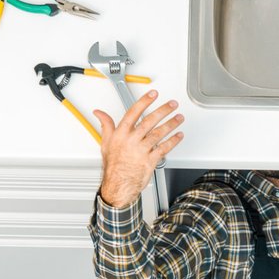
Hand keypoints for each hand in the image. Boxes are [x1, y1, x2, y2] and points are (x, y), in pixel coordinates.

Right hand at [94, 91, 184, 207]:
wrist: (118, 184)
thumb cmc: (113, 165)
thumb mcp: (106, 142)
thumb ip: (106, 125)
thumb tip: (99, 113)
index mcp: (121, 134)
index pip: (134, 112)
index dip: (144, 102)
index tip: (153, 94)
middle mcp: (132, 140)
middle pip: (149, 121)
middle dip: (163, 111)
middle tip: (172, 104)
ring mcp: (142, 150)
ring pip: (158, 134)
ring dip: (171, 124)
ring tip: (179, 118)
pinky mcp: (150, 161)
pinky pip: (163, 149)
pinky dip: (172, 142)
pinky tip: (178, 136)